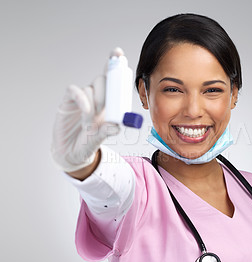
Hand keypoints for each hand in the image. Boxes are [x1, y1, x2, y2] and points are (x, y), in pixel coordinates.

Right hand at [51, 51, 120, 172]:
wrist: (70, 153)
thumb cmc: (88, 142)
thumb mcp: (100, 137)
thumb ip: (107, 131)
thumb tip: (117, 126)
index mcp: (108, 102)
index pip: (113, 81)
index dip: (115, 65)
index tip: (119, 54)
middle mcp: (96, 97)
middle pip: (103, 80)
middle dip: (109, 83)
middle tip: (112, 92)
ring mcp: (82, 98)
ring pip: (91, 87)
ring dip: (95, 102)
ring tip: (92, 121)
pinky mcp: (69, 101)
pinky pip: (75, 91)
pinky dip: (82, 99)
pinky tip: (86, 111)